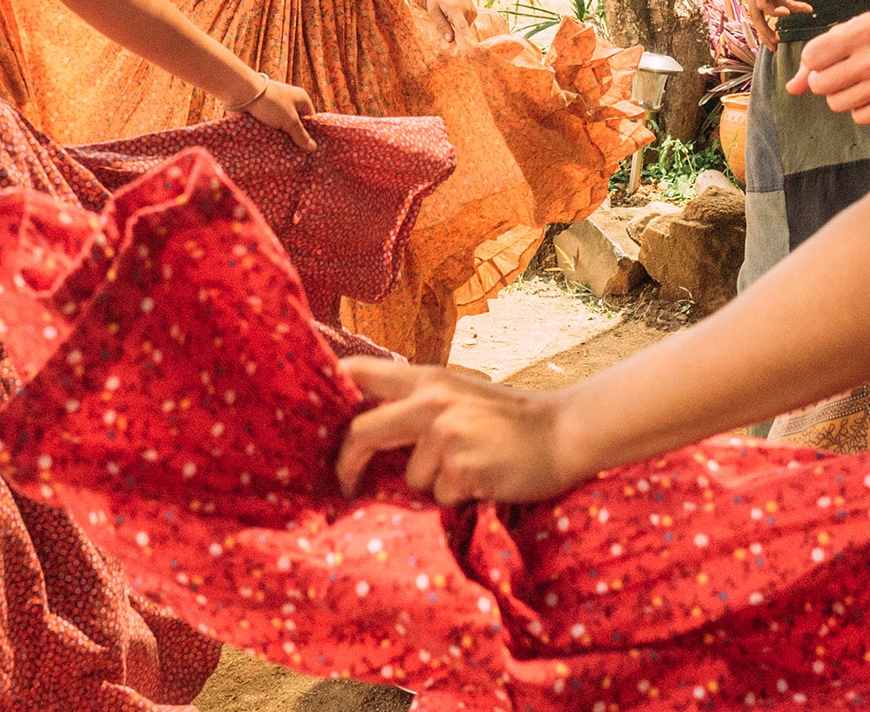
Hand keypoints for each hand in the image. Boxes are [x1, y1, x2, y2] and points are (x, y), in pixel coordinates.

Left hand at [243, 77, 317, 151]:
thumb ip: (300, 134)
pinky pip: (269, 129)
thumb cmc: (271, 102)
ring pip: (281, 129)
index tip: (309, 149)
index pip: (310, 118)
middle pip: (295, 125)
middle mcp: (288, 102)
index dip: (310, 133)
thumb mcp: (290, 120)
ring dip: (280, 139)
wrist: (241, 93)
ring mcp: (274, 109)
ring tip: (283, 156)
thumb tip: (314, 147)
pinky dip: (269, 137)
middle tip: (296, 156)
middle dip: (294, 139)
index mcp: (300, 99)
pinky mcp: (262, 115)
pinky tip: (271, 150)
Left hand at [336, 356, 579, 504]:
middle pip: (362, 433)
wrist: (562, 432)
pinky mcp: (464, 468)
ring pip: (410, 477)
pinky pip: (441, 497)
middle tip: (345, 484)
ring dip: (432, 484)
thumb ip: (417, 402)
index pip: (360, 371)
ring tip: (467, 469)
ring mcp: (447, 435)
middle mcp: (431, 402)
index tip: (307, 408)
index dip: (329, 384)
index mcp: (426, 379)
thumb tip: (365, 426)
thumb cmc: (507, 418)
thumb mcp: (458, 392)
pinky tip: (483, 481)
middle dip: (347, 464)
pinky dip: (458, 498)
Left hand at [425, 0, 475, 43]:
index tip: (471, 52)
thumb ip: (441, 26)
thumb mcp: (433, 10)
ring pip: (464, 28)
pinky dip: (460, 22)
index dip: (466, 42)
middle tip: (444, 21)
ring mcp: (473, 11)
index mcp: (456, 10)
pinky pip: (467, 23)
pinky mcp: (475, 12)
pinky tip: (454, 13)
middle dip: (453, 32)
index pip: (463, 29)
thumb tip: (450, 41)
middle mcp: (467, 11)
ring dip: (456, 26)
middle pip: (462, 31)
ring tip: (448, 14)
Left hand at [743, 0, 811, 50]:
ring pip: (759, 13)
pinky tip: (787, 11)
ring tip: (793, 19)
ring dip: (777, 21)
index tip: (778, 41)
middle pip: (756, 18)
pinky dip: (774, 11)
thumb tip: (790, 2)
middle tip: (775, 47)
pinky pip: (763, 2)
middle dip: (765, 34)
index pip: (762, 12)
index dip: (769, 27)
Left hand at [787, 7, 869, 124]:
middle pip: (820, 85)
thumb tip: (791, 89)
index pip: (811, 58)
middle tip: (843, 69)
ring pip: (836, 104)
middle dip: (824, 78)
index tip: (831, 54)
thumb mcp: (850, 31)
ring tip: (860, 79)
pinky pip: (859, 117)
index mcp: (861, 32)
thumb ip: (816, 56)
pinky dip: (862, 108)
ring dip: (842, 94)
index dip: (815, 59)